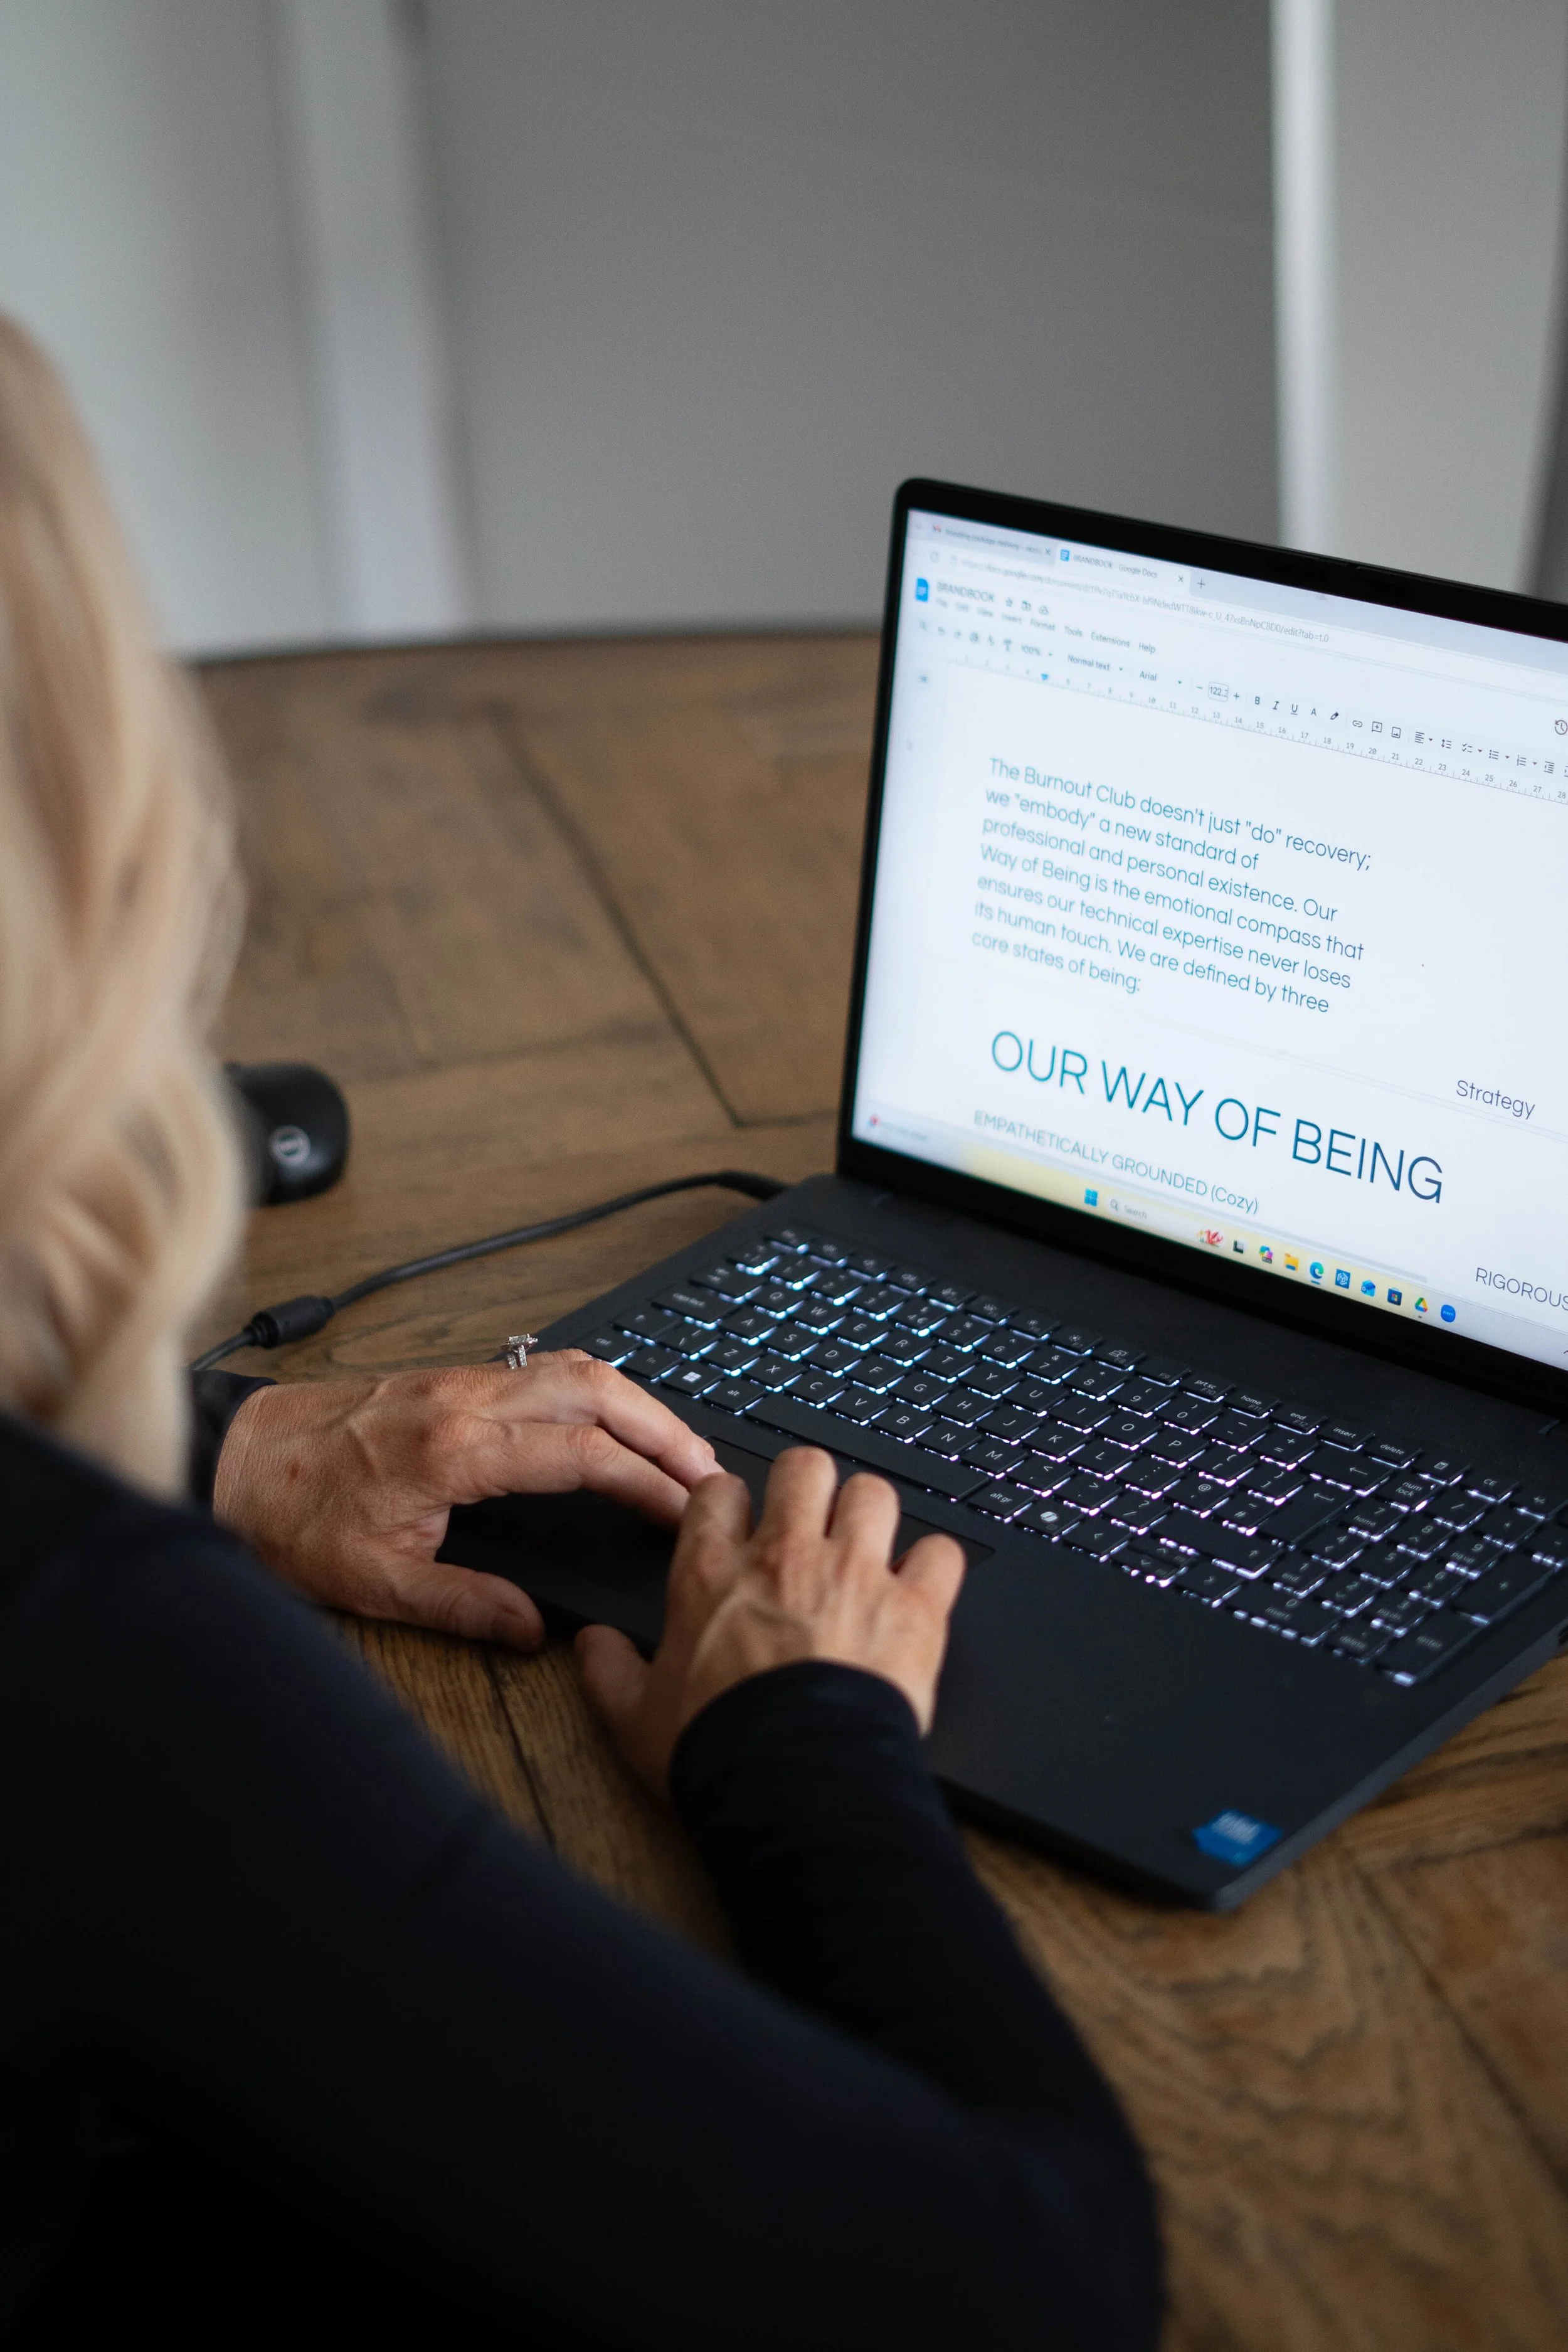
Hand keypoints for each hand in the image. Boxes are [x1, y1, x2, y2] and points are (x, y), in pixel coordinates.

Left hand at [212, 1354, 718, 1649]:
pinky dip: (593, 1389)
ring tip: (676, 1445)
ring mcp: (455, 1380)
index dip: (645, 1481)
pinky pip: (540, 1368)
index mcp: (455, 1450)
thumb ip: (466, 1606)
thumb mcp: (377, 1585)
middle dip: (662, 1428)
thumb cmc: (292, 1519)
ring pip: (571, 1367)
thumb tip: (534, 1629)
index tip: (686, 1510)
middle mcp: (464, 1400)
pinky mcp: (446, 1378)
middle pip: (593, 1390)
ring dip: (633, 1401)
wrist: (232, 1462)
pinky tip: (611, 1417)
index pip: (581, 1453)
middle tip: (707, 1470)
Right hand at [577, 1446, 965, 1792]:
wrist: (793, 1789)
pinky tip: (922, 1589)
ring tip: (869, 1551)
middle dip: (808, 1489)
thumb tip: (590, 1644)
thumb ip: (610, 1670)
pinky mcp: (914, 1609)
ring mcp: (854, 1575)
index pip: (720, 1490)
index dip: (733, 1503)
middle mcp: (785, 1558)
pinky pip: (940, 1553)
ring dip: (871, 1518)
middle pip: (804, 1467)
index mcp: (713, 1574)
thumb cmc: (717, 1752)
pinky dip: (935, 1567)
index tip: (742, 1528)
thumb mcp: (635, 1717)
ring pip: (873, 1493)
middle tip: (811, 1525)